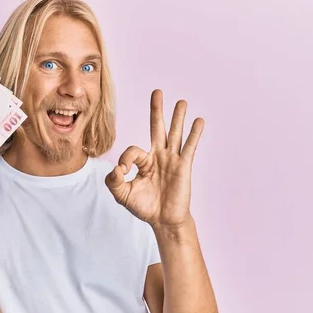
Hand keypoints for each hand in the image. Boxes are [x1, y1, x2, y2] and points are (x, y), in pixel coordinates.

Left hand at [105, 89, 203, 228]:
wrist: (163, 221)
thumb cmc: (144, 207)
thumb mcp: (122, 195)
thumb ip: (113, 182)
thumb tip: (115, 168)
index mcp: (143, 162)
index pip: (132, 151)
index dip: (126, 160)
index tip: (123, 172)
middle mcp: (158, 156)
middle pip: (157, 128)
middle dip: (156, 110)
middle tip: (157, 92)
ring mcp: (172, 160)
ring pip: (174, 134)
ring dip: (178, 117)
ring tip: (181, 101)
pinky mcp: (184, 166)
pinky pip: (189, 147)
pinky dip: (194, 134)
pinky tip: (198, 121)